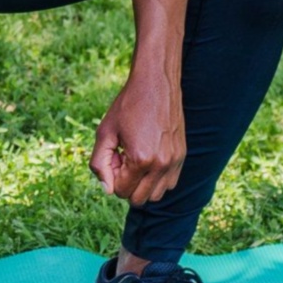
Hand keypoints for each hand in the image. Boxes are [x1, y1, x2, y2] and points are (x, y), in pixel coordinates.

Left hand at [91, 65, 185, 206]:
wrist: (155, 83)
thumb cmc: (127, 106)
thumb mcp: (105, 133)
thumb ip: (99, 164)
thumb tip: (108, 190)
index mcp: (141, 159)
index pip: (121, 192)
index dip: (112, 176)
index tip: (115, 155)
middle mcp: (162, 164)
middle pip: (139, 199)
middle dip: (126, 184)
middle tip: (124, 158)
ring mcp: (175, 161)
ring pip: (155, 195)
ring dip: (142, 184)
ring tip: (137, 158)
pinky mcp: (182, 156)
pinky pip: (169, 184)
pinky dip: (156, 179)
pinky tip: (149, 157)